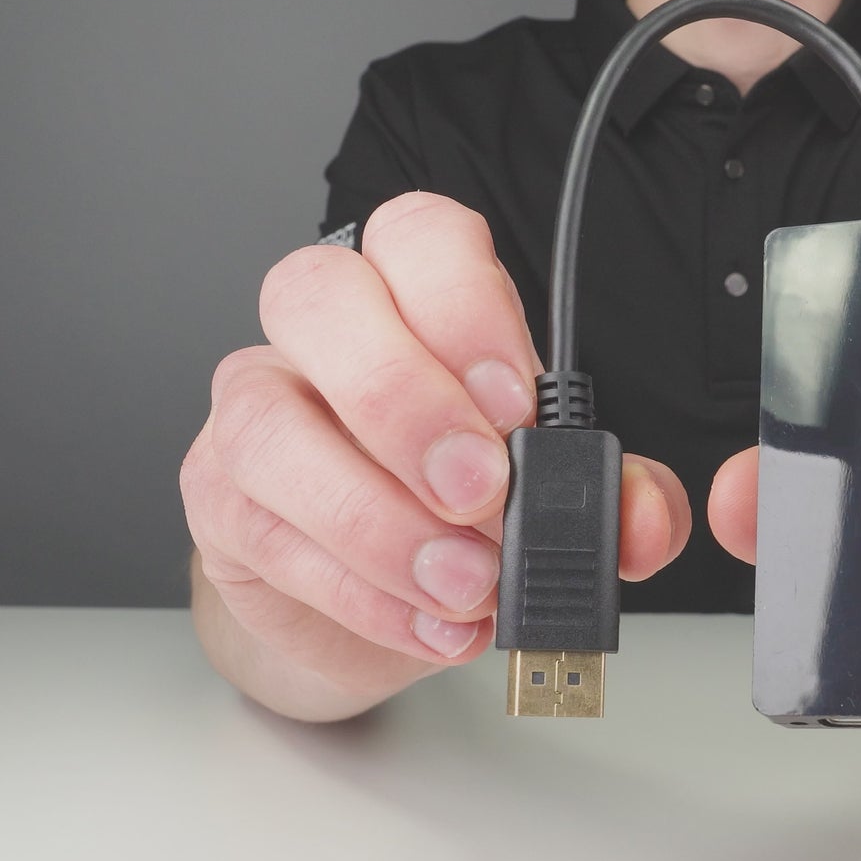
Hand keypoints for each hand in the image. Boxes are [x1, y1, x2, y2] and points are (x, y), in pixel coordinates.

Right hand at [180, 192, 689, 719]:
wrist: (378, 606)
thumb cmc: (463, 514)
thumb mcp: (558, 494)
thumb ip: (611, 493)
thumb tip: (641, 520)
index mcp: (411, 292)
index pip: (419, 237)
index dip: (464, 306)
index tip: (518, 404)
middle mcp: (322, 332)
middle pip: (318, 298)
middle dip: (405, 399)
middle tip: (480, 492)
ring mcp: (256, 409)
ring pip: (272, 429)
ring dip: (377, 519)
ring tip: (465, 584)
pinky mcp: (219, 503)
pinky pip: (267, 534)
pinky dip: (360, 592)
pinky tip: (428, 623)